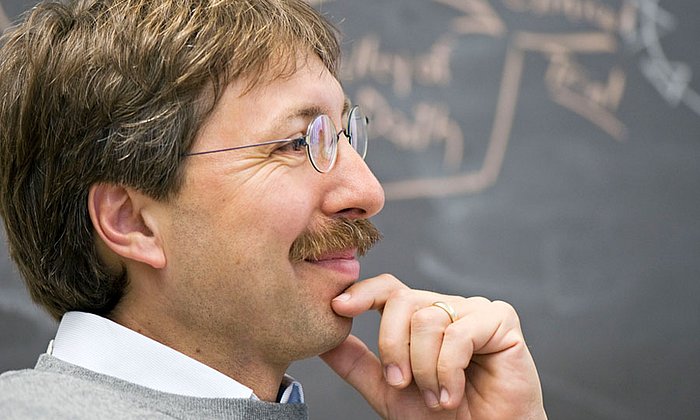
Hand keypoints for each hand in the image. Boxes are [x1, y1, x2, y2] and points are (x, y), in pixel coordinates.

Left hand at [320, 274, 545, 419]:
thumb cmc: (442, 417)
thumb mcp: (388, 391)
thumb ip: (358, 364)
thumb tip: (322, 342)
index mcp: (420, 317)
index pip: (388, 288)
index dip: (363, 292)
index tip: (337, 307)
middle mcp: (446, 307)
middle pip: (402, 301)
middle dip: (393, 347)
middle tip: (401, 383)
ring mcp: (474, 310)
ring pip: (427, 320)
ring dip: (424, 369)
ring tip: (435, 397)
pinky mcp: (500, 319)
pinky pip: (458, 333)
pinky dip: (447, 370)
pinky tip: (451, 394)